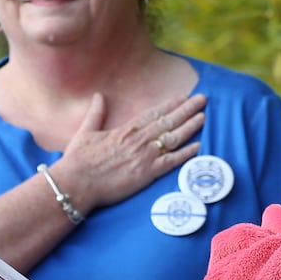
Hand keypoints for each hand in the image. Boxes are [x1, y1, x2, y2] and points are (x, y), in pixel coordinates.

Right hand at [53, 92, 205, 210]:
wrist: (77, 183)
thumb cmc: (78, 160)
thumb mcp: (85, 132)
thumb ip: (96, 113)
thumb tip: (98, 95)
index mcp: (126, 130)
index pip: (153, 113)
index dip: (170, 104)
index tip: (183, 97)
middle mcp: (139, 140)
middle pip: (168, 121)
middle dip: (187, 109)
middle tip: (202, 99)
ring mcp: (144, 157)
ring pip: (173, 138)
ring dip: (190, 126)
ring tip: (203, 117)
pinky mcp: (147, 174)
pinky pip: (172, 162)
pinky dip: (186, 154)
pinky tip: (198, 146)